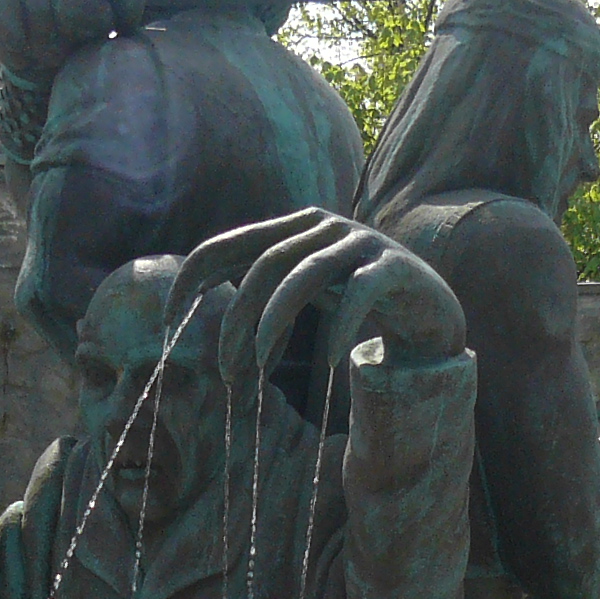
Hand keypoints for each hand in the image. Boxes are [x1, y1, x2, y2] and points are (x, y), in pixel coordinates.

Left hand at [164, 209, 465, 392]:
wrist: (430, 308)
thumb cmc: (355, 302)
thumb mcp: (302, 291)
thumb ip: (263, 287)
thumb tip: (203, 311)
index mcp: (294, 227)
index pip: (228, 244)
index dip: (193, 279)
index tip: (169, 321)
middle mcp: (325, 225)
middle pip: (263, 266)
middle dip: (237, 322)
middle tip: (228, 373)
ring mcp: (362, 242)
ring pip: (303, 276)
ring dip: (274, 326)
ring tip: (261, 369)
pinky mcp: (394, 269)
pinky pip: (358, 296)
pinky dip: (338, 330)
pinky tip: (327, 364)